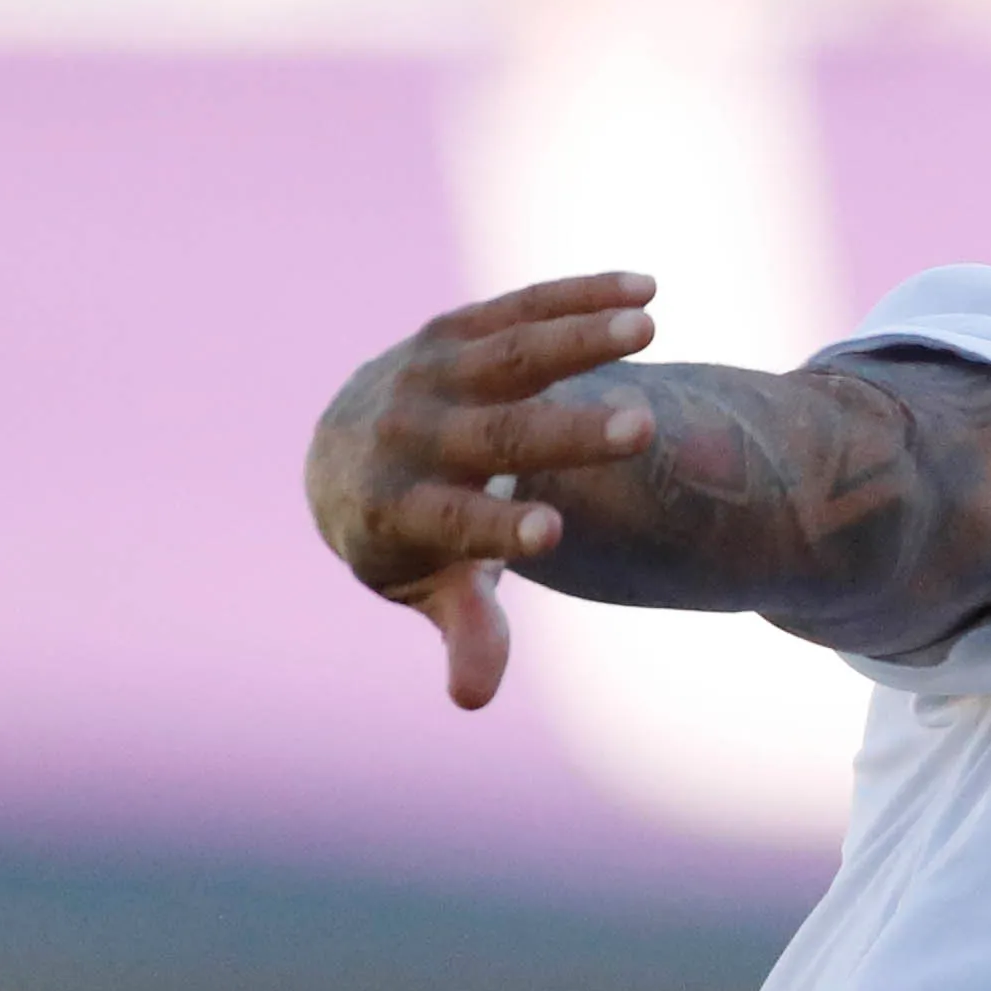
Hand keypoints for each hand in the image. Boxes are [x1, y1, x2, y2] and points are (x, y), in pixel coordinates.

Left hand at [301, 271, 661, 707]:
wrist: (341, 452)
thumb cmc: (408, 537)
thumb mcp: (432, 586)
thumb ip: (464, 630)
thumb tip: (471, 699)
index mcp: (402, 508)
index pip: (456, 522)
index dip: (500, 531)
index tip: (553, 538)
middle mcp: (413, 433)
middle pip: (496, 432)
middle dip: (567, 432)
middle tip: (640, 428)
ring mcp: (431, 372)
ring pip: (509, 353)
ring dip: (579, 337)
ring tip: (648, 326)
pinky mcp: (456, 330)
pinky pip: (520, 308)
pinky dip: (579, 297)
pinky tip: (647, 290)